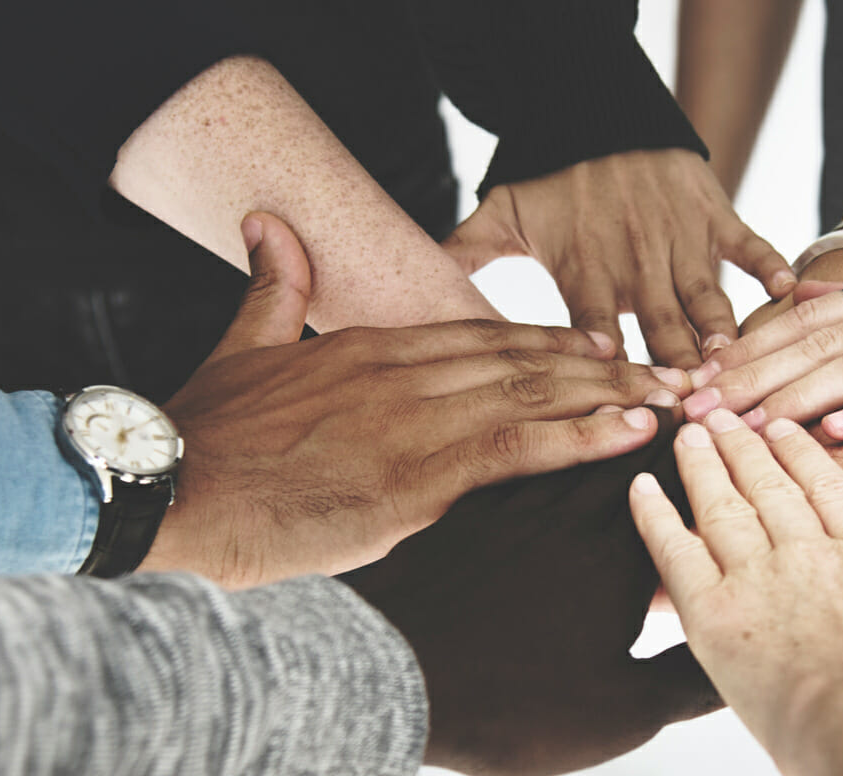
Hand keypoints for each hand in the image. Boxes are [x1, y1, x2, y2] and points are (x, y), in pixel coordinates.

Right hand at [147, 212, 687, 587]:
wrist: (173, 486)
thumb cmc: (208, 433)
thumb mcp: (244, 344)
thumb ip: (275, 285)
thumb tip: (269, 223)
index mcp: (373, 349)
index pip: (480, 336)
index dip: (546, 342)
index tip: (597, 346)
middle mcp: (405, 374)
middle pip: (523, 360)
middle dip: (599, 366)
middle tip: (663, 373)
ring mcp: (416, 421)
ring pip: (533, 395)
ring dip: (610, 396)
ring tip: (670, 400)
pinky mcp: (418, 474)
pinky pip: (516, 447)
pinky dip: (580, 437)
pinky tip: (628, 434)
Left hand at [341, 409, 720, 775]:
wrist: (388, 685)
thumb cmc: (509, 707)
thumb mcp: (621, 710)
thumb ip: (691, 679)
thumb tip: (751, 658)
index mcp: (616, 555)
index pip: (671, 482)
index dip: (697, 447)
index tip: (720, 417)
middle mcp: (566, 513)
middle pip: (619, 438)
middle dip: (653, 402)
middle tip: (682, 376)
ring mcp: (505, 501)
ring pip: (555, 424)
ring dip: (588, 390)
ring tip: (615, 363)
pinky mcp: (452, 503)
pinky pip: (494, 433)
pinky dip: (516, 408)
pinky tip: (517, 393)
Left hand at [442, 149, 794, 368]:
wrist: (599, 114)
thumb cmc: (552, 178)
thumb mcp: (502, 215)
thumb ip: (464, 257)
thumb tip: (407, 295)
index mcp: (583, 272)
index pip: (593, 332)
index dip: (606, 368)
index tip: (618, 404)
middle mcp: (633, 262)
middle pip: (656, 322)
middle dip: (673, 363)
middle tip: (690, 403)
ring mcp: (677, 239)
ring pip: (703, 292)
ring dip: (717, 327)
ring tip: (730, 361)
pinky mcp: (712, 215)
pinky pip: (747, 243)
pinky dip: (769, 266)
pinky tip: (788, 294)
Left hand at [628, 408, 842, 775]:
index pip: (833, 489)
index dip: (805, 455)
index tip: (786, 427)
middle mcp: (815, 555)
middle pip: (772, 485)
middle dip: (744, 446)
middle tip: (721, 413)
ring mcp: (764, 580)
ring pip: (724, 504)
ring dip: (702, 463)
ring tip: (686, 430)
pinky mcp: (719, 617)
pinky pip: (675, 551)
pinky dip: (655, 515)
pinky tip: (640, 486)